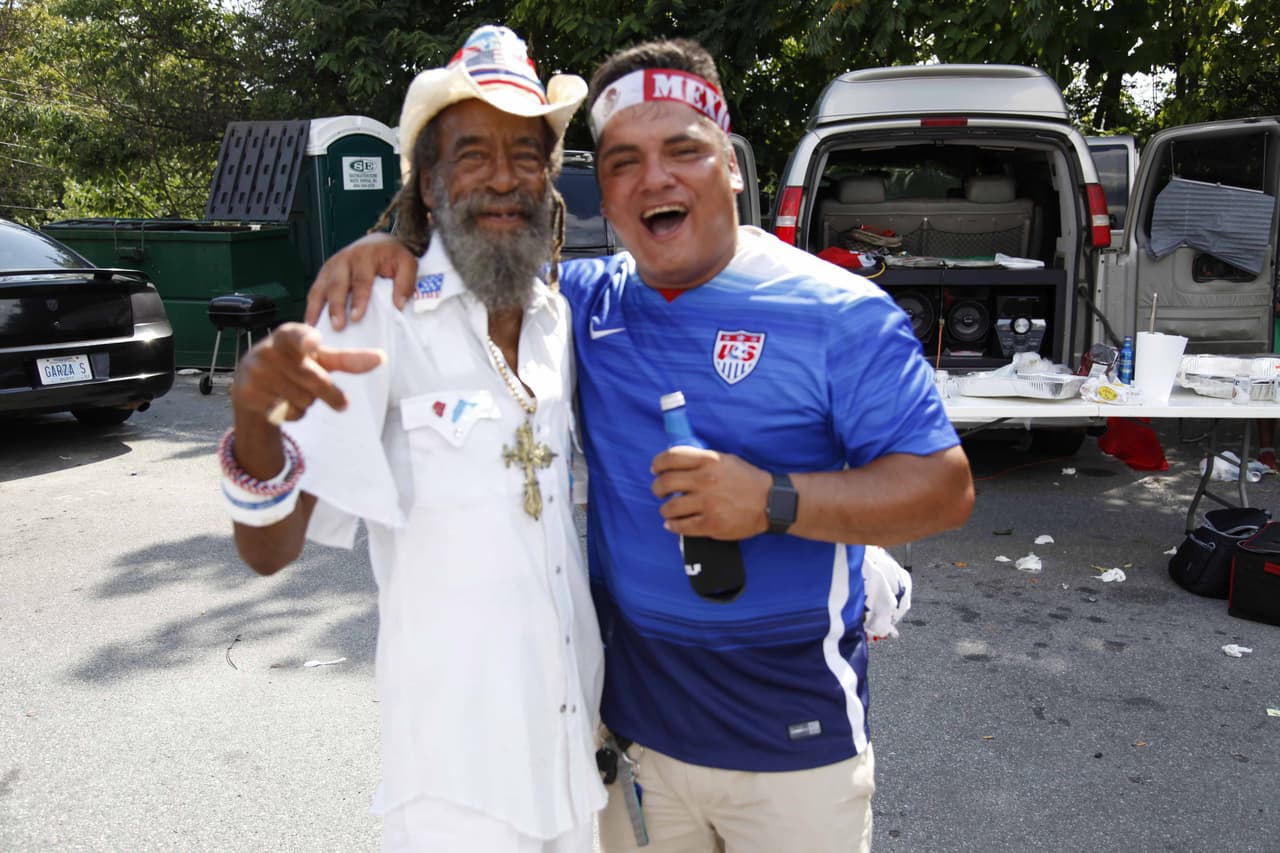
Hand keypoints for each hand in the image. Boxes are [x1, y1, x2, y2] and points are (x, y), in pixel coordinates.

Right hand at [231, 323, 384, 427]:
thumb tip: (381, 357)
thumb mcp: (318, 358)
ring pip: (303, 401)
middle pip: (316, 381)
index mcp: (288, 336)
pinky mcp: (249, 394)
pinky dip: (293, 414)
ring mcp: (257, 373)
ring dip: (308, 403)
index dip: (307, 340)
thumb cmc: (293, 363)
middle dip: (331, 395)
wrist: (250, 381)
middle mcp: (269, 350)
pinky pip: (287, 413)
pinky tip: (281, 402)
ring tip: (294, 392)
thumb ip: (347, 358)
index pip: (299, 337)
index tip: (314, 343)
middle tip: (342, 403)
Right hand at [304, 232, 418, 329]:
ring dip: (318, 308)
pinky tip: (311, 322)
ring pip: (321, 287)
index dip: (358, 299)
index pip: (361, 280)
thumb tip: (398, 305)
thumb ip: (405, 283)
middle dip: (336, 306)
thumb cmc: (392, 255)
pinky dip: (311, 306)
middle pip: (337, 284)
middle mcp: (344, 259)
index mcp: (365, 255)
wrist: (379, 242)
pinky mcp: (324, 273)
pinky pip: (315, 290)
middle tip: (338, 326)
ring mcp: (331, 265)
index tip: (356, 317)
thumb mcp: (407, 263)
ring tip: (318, 328)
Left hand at [650, 447, 772, 539]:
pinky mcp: (711, 524)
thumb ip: (701, 460)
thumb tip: (676, 464)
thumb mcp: (725, 460)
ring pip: (670, 508)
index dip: (658, 463)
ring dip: (665, 510)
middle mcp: (705, 480)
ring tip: (668, 511)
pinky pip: (682, 526)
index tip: (655, 469)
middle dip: (657, 489)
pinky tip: (672, 524)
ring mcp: (708, 503)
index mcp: (708, 461)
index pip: (671, 457)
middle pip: (665, 483)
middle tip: (660, 492)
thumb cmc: (747, 479)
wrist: (770, 501)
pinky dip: (672, 525)